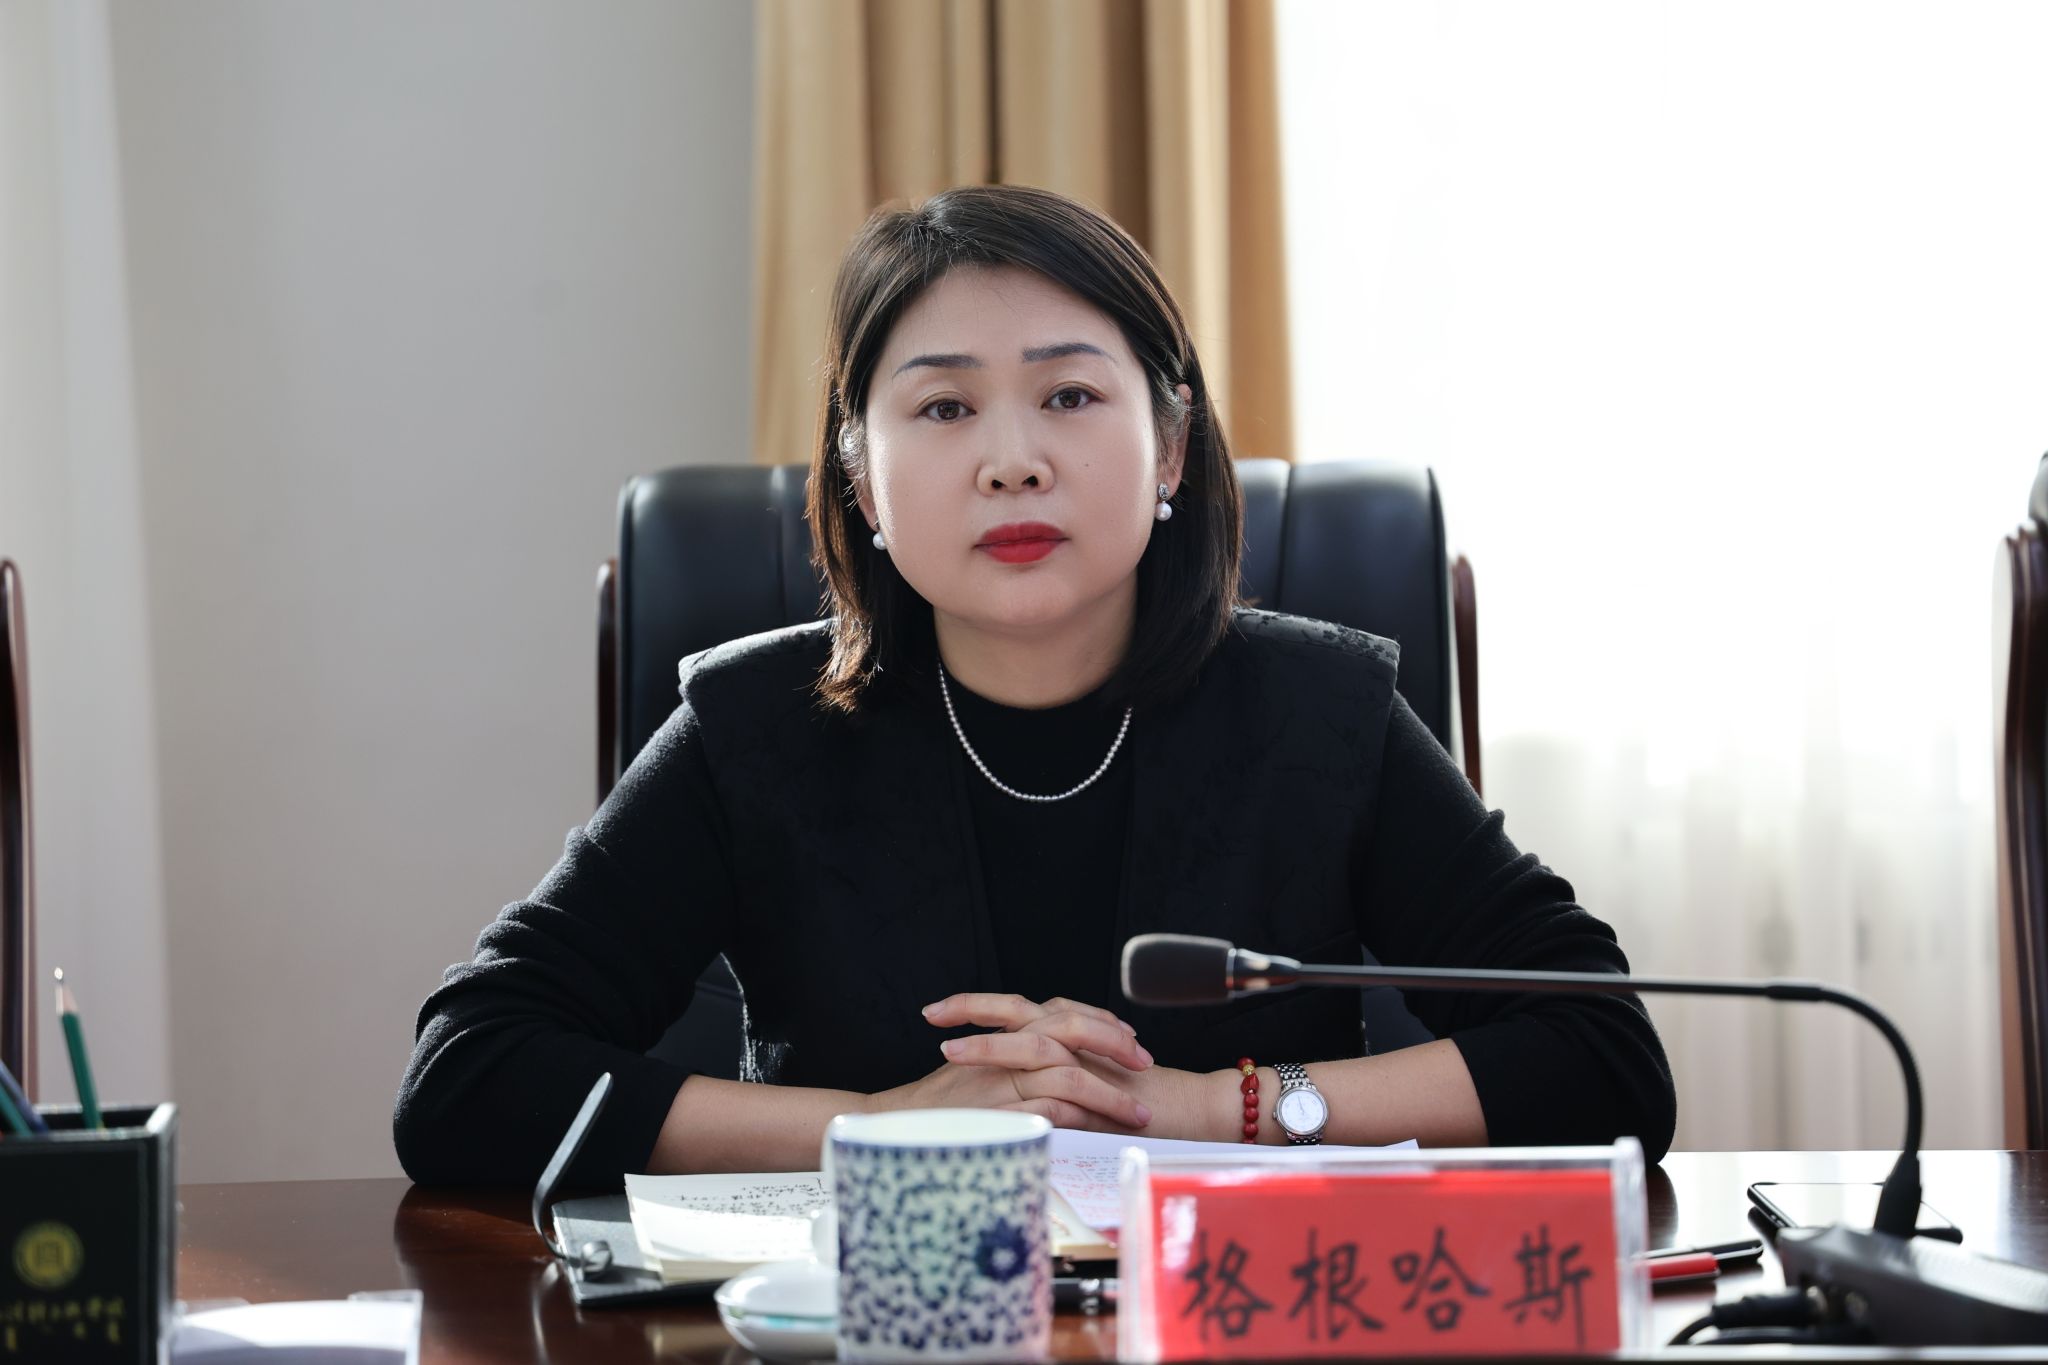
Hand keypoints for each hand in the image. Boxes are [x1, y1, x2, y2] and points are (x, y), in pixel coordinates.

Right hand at [865, 994, 1154, 1130]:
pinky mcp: (997, 1114)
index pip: (1061, 1013)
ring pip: (1069, 1075)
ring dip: (1111, 1095)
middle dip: (1114, 1045)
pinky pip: (1049, 1112)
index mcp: (1005, 1033)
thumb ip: (1015, 1061)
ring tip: (1141, 1115)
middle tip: (1144, 1062)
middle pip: (1071, 1030)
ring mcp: (1001, 1081)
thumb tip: (1057, 1068)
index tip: (1129, 1037)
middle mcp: (1005, 1049)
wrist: (893, 1124)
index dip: (1100, 1021)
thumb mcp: (981, 1071)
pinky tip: (1104, 1134)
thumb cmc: (938, 1105)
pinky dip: (1081, 1121)